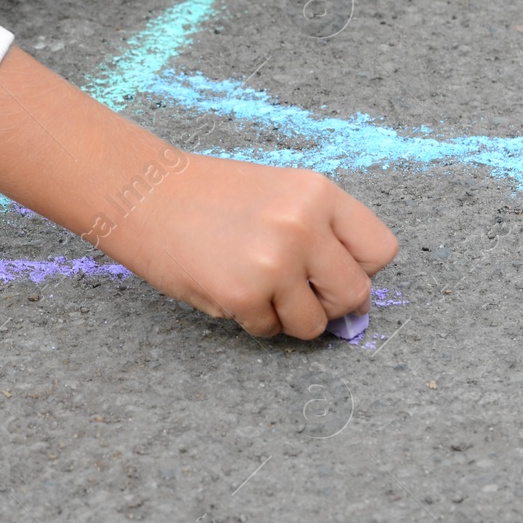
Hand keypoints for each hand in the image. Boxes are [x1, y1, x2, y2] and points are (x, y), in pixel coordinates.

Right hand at [101, 155, 398, 338]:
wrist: (142, 193)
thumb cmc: (209, 194)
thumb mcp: (279, 192)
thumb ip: (320, 232)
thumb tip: (354, 297)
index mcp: (318, 194)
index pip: (380, 250)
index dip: (359, 268)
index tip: (333, 272)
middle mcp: (303, 226)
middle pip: (354, 294)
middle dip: (329, 303)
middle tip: (297, 293)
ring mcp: (274, 262)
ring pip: (313, 323)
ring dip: (288, 318)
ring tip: (257, 289)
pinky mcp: (242, 294)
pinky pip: (269, 330)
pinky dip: (252, 320)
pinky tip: (228, 289)